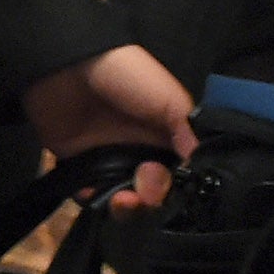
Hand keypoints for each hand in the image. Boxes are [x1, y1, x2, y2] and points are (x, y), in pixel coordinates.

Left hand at [21, 44, 194, 208]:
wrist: (70, 67)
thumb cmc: (127, 77)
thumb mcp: (170, 99)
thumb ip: (190, 136)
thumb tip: (203, 170)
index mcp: (166, 139)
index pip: (181, 177)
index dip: (181, 187)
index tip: (175, 185)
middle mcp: (140, 154)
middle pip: (155, 194)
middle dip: (155, 199)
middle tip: (145, 188)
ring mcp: (110, 162)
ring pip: (126, 200)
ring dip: (129, 207)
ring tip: (124, 198)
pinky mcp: (80, 167)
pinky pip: (92, 196)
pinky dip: (97, 200)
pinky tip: (100, 193)